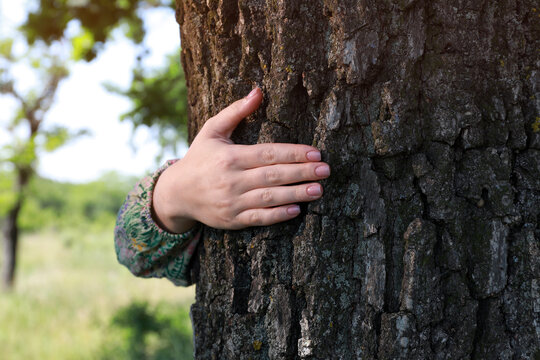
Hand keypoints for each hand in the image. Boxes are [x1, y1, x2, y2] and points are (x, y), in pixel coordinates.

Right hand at [152, 87, 330, 231]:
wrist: (176, 193)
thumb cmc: (199, 158)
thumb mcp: (212, 130)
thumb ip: (236, 112)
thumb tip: (258, 90)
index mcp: (230, 157)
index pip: (268, 154)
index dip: (294, 153)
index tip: (316, 153)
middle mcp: (232, 180)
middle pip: (273, 175)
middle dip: (302, 172)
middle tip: (326, 170)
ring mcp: (232, 201)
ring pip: (269, 197)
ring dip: (296, 194)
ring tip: (319, 190)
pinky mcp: (232, 220)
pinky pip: (258, 218)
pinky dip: (277, 215)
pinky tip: (296, 210)